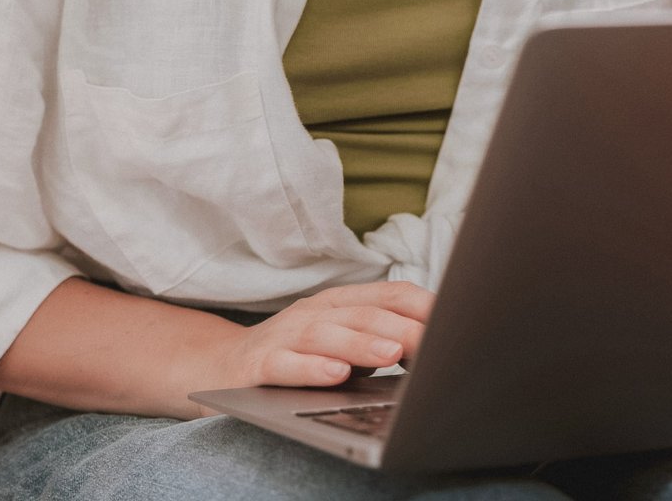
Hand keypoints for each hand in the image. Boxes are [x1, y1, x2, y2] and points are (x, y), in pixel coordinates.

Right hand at [191, 281, 433, 411]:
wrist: (216, 368)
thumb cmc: (292, 359)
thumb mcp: (339, 347)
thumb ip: (377, 346)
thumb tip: (433, 358)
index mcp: (339, 305)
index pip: (388, 295)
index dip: (422, 308)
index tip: (456, 325)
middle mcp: (313, 313)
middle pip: (363, 314)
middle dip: (402, 328)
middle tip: (435, 344)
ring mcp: (283, 337)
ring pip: (327, 334)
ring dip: (363, 343)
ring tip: (394, 353)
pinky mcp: (256, 366)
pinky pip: (286, 364)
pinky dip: (312, 368)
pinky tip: (336, 375)